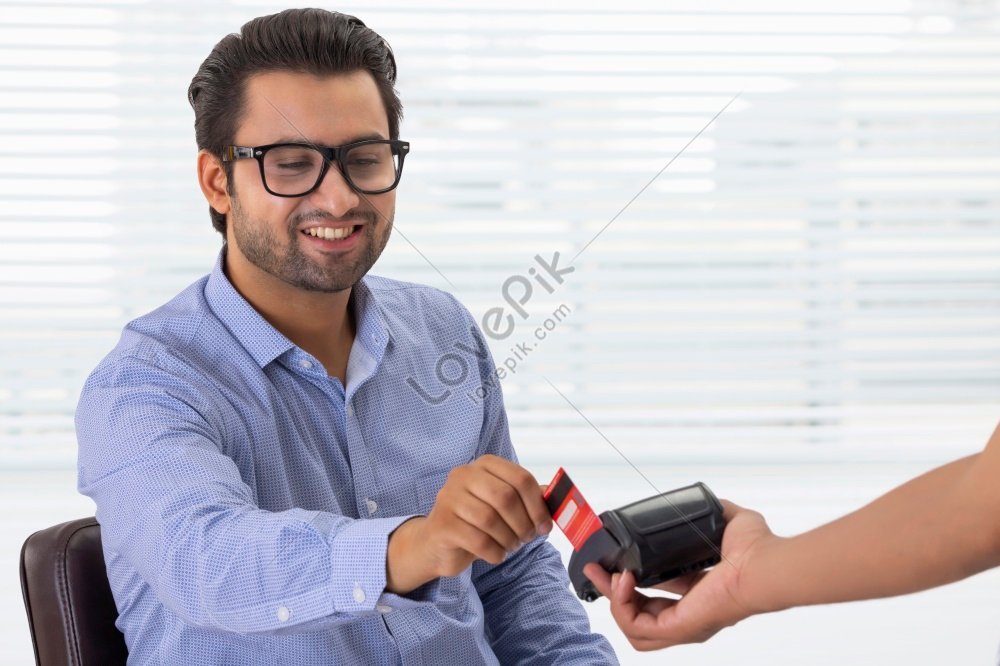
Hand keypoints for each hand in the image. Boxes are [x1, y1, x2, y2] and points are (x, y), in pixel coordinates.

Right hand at [387, 455, 552, 592]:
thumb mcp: (503, 506)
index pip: (520, 477)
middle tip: (526, 539)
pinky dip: (494, 552)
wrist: (438, 543)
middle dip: (523, 523)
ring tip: (510, 546)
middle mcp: (463, 475)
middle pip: (505, 497)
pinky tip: (496, 554)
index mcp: (484, 465)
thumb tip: (558, 498)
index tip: (544, 526)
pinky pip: (478, 540)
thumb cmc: (476, 522)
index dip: (537, 505)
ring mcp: (448, 498)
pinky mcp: (442, 524)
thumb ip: (529, 498)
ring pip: (490, 519)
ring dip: (508, 539)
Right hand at [584, 500, 775, 650]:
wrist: (764, 564)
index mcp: (697, 595)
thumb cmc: (757, 550)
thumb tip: (703, 501)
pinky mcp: (678, 627)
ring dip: (614, 600)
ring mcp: (683, 625)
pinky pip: (635, 626)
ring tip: (607, 576)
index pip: (654, 596)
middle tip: (595, 570)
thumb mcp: (727, 523)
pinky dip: (621, 604)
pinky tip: (623, 580)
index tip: (613, 562)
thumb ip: (711, 513)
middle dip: (612, 592)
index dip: (630, 581)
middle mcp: (689, 614)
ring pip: (633, 626)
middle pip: (637, 613)